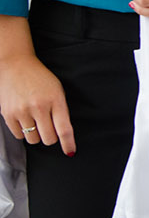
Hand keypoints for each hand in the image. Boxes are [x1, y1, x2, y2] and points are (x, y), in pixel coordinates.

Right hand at [0, 37, 74, 154]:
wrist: (15, 66)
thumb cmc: (40, 79)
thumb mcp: (57, 91)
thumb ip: (61, 111)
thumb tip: (63, 134)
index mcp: (55, 100)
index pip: (64, 129)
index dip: (68, 144)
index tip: (70, 152)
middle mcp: (39, 107)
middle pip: (48, 139)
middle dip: (51, 137)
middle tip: (49, 129)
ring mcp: (22, 111)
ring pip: (33, 139)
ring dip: (36, 135)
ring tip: (36, 121)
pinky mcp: (8, 114)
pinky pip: (18, 135)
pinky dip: (23, 132)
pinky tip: (25, 120)